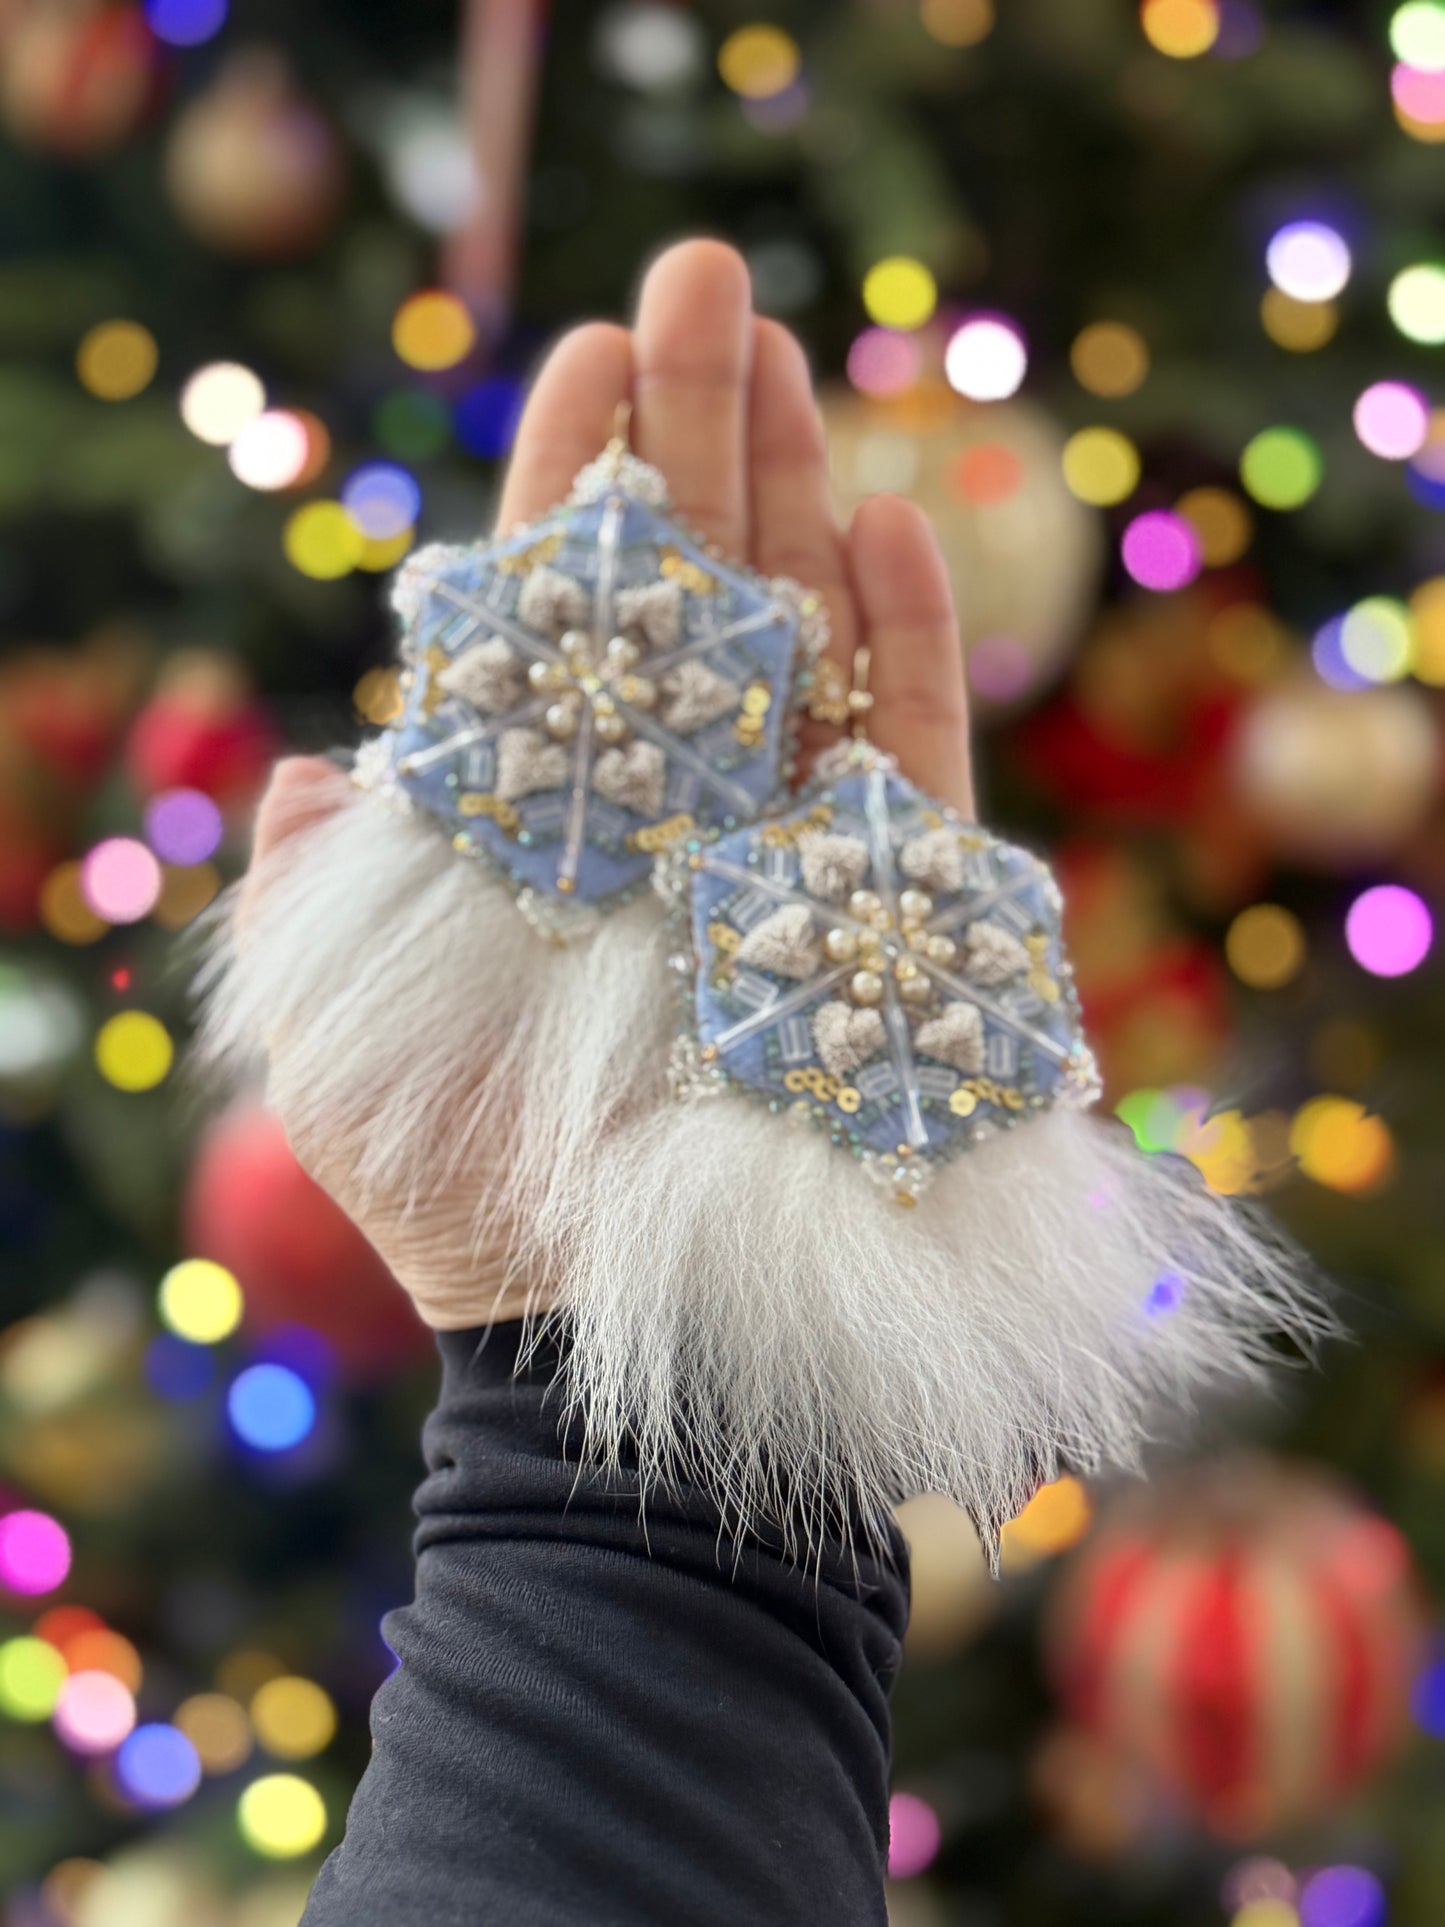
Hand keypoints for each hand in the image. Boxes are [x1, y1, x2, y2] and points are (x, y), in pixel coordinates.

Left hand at [241, 239, 973, 1324]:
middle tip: (707, 286)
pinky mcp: (871, 924)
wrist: (599, 1342)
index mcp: (537, 828)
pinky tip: (889, 531)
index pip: (559, 627)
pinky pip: (898, 770)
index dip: (571, 490)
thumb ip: (315, 888)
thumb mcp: (333, 1037)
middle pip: (685, 605)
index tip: (583, 355)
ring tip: (795, 363)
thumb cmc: (450, 1202)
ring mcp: (771, 864)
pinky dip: (899, 655)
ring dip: (795, 505)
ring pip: (796, 654)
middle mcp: (660, 823)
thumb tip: (311, 760)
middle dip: (694, 445)